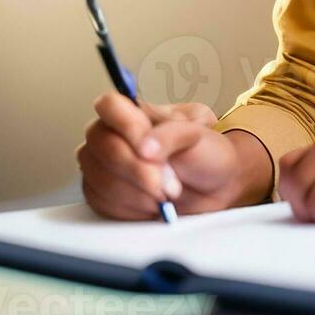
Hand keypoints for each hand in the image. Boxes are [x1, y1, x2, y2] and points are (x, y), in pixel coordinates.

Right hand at [76, 94, 242, 219]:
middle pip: (102, 146)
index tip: (150, 149)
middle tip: (169, 184)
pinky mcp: (101, 193)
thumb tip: (145, 147)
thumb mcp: (198, 134)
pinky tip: (154, 204)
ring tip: (168, 194)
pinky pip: (102, 202)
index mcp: (132, 111)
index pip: (109, 105)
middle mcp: (110, 134)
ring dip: (139, 193)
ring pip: (101, 178)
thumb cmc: (204, 153)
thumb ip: (170, 134)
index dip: (126, 127)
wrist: (213, 186)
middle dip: (137, 170)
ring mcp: (101, 164)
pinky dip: (133, 208)